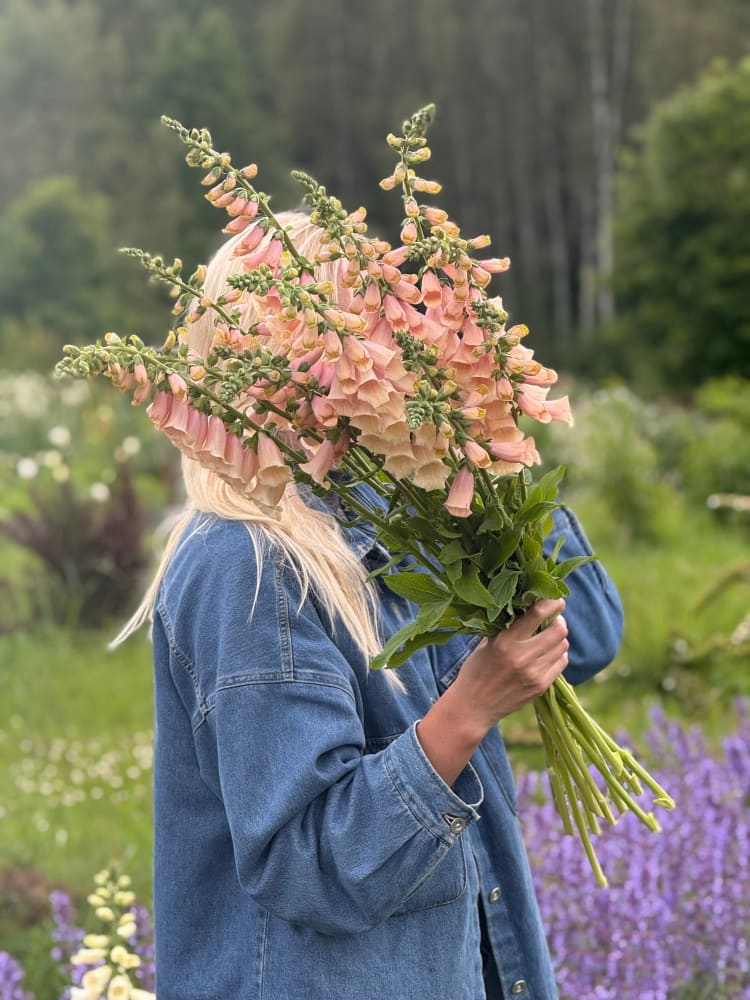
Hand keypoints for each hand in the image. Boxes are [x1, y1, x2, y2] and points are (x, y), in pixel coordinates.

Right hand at [416, 599, 567, 787]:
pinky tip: (548, 654)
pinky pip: (561, 662)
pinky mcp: (541, 686)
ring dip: (559, 637)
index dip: (552, 602)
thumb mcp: (485, 643)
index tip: (556, 597)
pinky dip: (558, 654)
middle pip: (558, 630)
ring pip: (562, 645)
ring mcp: (534, 673)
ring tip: (549, 637)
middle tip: (553, 619)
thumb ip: (505, 626)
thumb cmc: (476, 670)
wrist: (473, 707)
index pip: (537, 614)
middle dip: (559, 620)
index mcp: (504, 641)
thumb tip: (527, 606)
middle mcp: (522, 656)